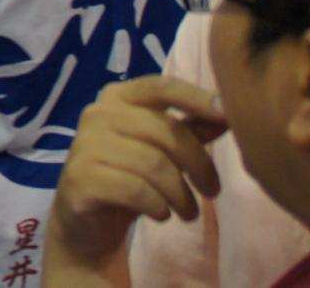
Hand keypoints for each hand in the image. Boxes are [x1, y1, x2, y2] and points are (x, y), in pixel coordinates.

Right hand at [47, 77, 228, 274]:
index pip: (161, 87)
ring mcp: (85, 144)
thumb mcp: (162, 150)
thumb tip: (227, 112)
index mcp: (117, 97)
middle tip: (212, 191)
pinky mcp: (81, 178)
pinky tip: (160, 214)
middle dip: (198, 164)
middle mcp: (97, 113)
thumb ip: (189, 128)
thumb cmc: (129, 177)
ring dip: (181, 194)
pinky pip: (135, 190)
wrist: (84, 221)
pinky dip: (158, 206)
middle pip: (164, 130)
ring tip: (188, 212)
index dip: (197, 98)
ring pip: (153, 164)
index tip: (228, 116)